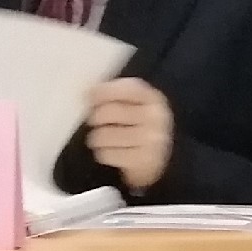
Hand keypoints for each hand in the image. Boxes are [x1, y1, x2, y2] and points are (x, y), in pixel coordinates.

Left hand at [84, 77, 174, 192]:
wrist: (162, 162)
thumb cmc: (142, 129)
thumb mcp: (138, 106)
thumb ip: (117, 94)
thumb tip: (89, 91)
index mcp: (154, 98)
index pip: (126, 88)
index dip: (103, 91)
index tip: (90, 96)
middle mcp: (155, 117)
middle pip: (108, 112)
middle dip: (95, 118)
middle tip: (96, 122)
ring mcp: (151, 140)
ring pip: (104, 135)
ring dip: (97, 138)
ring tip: (102, 139)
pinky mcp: (142, 160)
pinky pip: (106, 154)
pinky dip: (103, 154)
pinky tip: (110, 152)